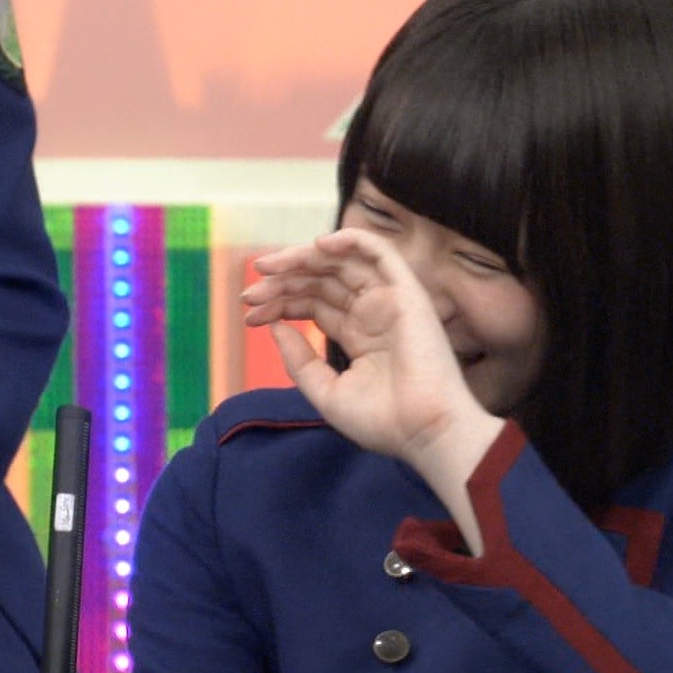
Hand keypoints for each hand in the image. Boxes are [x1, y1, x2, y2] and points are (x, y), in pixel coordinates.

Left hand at [242, 229, 500, 471]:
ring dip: (303, 259)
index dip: (280, 301)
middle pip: (321, 281)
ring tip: (268, 268)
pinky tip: (317, 247)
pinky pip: (380, 252)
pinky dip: (350, 240)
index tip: (249, 312)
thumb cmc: (381, 421)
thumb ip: (299, 360)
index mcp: (358, 336)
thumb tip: (274, 326)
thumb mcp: (326, 392)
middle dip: (283, 281)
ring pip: (342, 263)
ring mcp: (389, 300)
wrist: (423, 431)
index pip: (314, 304)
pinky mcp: (407, 292)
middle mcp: (373, 313)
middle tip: (249, 292)